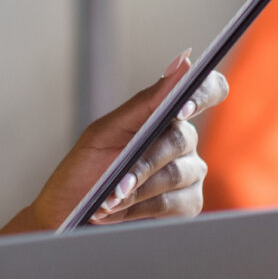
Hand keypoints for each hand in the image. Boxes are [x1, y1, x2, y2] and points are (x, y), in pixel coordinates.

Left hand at [0, 51, 230, 235]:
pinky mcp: (187, 206)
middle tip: (116, 181)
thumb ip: (145, 102)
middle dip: (144, 161)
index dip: (203, 94)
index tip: (182, 107)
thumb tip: (184, 63)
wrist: (69, 216)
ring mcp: (190, 175)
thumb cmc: (85, 171)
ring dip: (136, 189)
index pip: (208, 91)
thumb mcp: (105, 132)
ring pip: (176, 174)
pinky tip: (115, 212)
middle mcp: (185, 142)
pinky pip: (174, 204)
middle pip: (183, 138)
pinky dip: (139, 209)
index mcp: (168, 115)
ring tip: (105, 200)